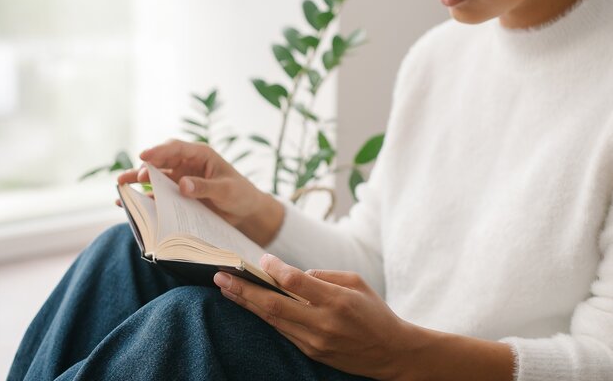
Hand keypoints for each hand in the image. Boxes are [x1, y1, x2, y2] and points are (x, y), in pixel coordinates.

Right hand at [116, 139, 283, 244]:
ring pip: (155, 177)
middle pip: (161, 162)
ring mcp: (179, 180)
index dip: (159, 150)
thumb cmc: (240, 194)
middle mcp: (186, 164)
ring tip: (120, 185)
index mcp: (200, 155)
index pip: (176, 148)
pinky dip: (143, 198)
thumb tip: (182, 185)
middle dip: (147, 167)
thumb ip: (205, 187)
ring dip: (137, 180)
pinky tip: (127, 203)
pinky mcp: (176, 196)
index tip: (144, 155)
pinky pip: (157, 195)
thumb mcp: (226, 190)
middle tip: (137, 176)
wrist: (245, 212)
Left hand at [213, 254, 423, 379]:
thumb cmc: (375, 312)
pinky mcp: (312, 352)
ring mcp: (315, 341)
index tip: (260, 260)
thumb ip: (323, 276)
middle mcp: (323, 323)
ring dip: (246, 304)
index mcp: (337, 301)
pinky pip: (282, 331)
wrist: (392, 353)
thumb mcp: (357, 283)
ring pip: (273, 320)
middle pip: (274, 305)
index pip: (296, 282)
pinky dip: (264, 316)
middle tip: (220, 276)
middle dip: (244, 290)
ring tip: (225, 288)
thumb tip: (292, 275)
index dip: (274, 269)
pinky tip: (249, 305)